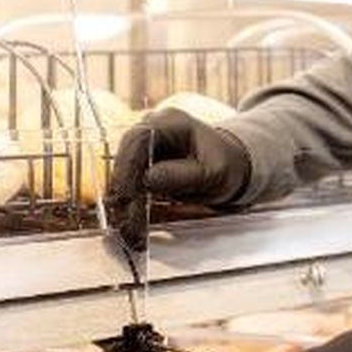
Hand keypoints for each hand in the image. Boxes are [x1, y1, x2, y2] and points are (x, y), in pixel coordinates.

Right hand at [105, 107, 252, 248]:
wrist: (229, 167)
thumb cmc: (226, 165)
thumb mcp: (214, 173)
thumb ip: (184, 175)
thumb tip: (149, 178)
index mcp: (171, 122)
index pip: (138, 138)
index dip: (127, 167)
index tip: (125, 196)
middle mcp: (152, 128)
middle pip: (125, 156)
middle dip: (122, 189)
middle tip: (124, 221)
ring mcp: (144, 145)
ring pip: (122, 171)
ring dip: (123, 201)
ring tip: (130, 229)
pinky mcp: (140, 164)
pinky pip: (128, 183)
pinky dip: (129, 205)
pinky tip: (132, 225)